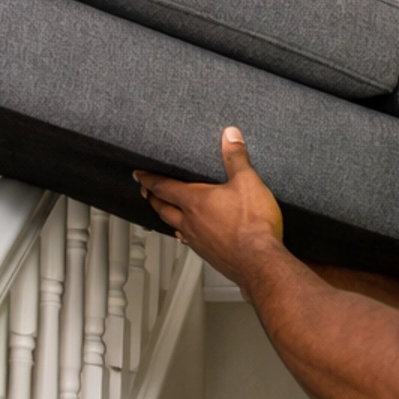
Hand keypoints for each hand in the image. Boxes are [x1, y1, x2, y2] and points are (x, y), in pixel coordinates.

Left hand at [133, 128, 283, 280]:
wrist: (260, 262)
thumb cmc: (253, 225)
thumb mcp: (248, 181)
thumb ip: (236, 157)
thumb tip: (230, 136)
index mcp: (195, 201)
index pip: (163, 187)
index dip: (149, 179)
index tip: (139, 175)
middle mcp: (191, 222)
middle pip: (163, 208)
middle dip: (153, 198)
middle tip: (147, 192)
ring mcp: (198, 241)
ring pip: (174, 226)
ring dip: (166, 217)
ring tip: (165, 212)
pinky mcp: (209, 255)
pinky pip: (189, 242)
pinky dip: (184, 235)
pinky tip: (191, 236)